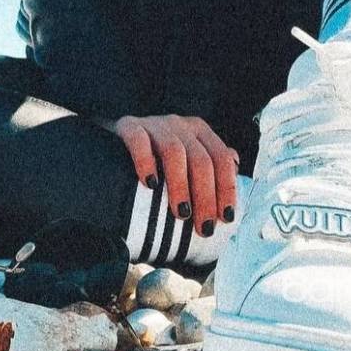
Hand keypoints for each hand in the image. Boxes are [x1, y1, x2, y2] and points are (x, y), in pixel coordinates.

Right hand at [104, 113, 239, 236]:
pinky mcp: (129, 126)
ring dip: (180, 185)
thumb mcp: (186, 160)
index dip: (226, 188)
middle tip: (202, 226)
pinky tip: (149, 184)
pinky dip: (146, 162)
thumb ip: (210, 165)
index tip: (225, 218)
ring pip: (175, 151)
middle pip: (201, 159)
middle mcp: (180, 125)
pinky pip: (139, 140)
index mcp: (200, 132)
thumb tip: (238, 169)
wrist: (111, 141)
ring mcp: (154, 123)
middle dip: (205, 196)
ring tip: (180, 213)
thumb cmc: (156, 159)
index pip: (222, 158)